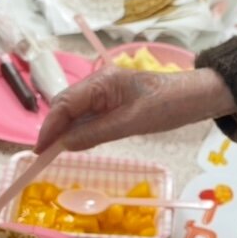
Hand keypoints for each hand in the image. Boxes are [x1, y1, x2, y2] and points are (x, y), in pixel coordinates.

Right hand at [35, 66, 236, 151]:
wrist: (197, 98)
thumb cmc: (167, 106)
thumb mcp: (131, 122)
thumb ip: (95, 133)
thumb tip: (64, 145)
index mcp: (101, 81)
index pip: (64, 104)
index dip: (49, 127)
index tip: (39, 150)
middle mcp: (99, 83)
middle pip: (66, 106)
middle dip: (54, 129)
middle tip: (44, 155)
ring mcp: (107, 92)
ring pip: (77, 111)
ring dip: (66, 130)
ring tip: (55, 152)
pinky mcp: (115, 102)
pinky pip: (90, 115)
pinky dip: (81, 129)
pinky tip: (78, 143)